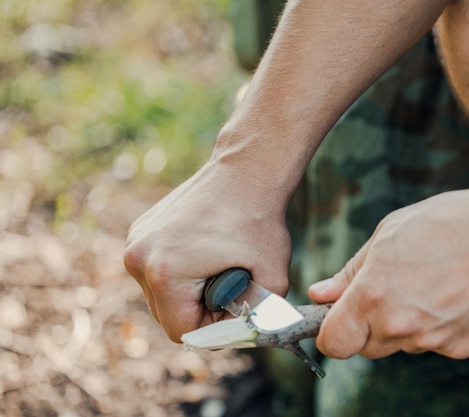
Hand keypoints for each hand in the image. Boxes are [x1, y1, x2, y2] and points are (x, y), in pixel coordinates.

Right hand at [124, 160, 291, 341]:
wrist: (246, 171)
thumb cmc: (259, 220)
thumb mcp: (272, 277)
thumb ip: (260, 316)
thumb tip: (245, 337)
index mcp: (165, 273)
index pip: (182, 332)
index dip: (213, 329)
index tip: (235, 310)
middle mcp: (139, 258)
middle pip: (167, 315)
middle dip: (200, 312)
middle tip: (231, 289)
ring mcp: (136, 242)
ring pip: (160, 294)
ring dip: (188, 292)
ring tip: (218, 267)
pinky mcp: (140, 231)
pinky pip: (156, 269)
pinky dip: (180, 271)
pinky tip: (204, 252)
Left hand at [309, 184, 468, 359]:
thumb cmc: (450, 223)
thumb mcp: (390, 234)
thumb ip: (350, 272)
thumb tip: (320, 294)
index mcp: (373, 296)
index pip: (333, 342)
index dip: (332, 331)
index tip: (339, 318)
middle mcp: (400, 326)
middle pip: (366, 346)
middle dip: (370, 325)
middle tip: (392, 288)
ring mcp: (433, 341)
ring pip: (403, 344)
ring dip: (406, 323)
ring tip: (431, 283)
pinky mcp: (462, 349)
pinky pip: (435, 344)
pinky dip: (438, 326)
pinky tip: (455, 294)